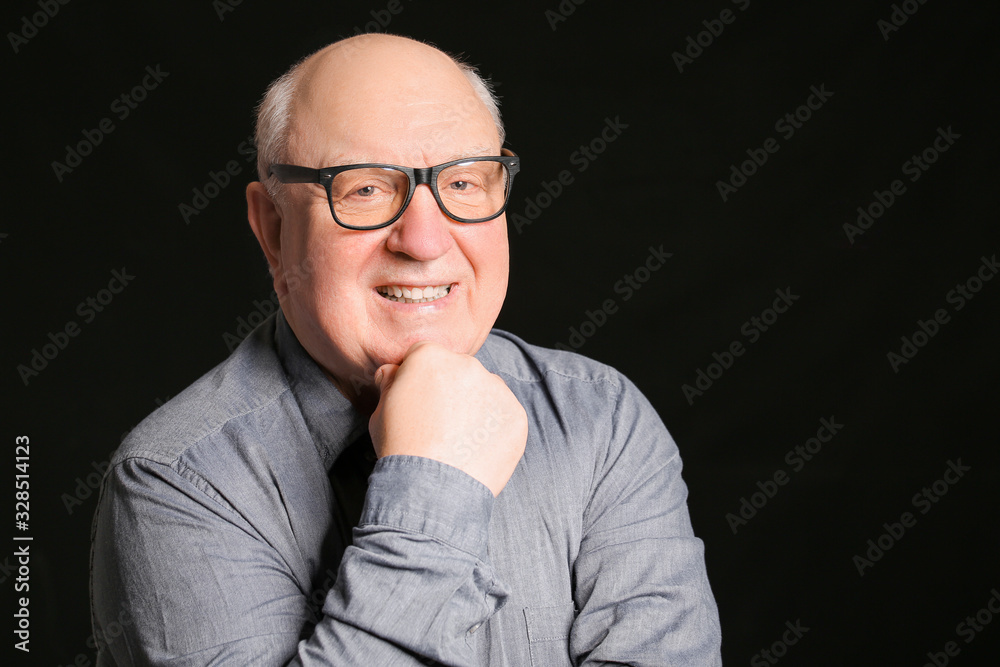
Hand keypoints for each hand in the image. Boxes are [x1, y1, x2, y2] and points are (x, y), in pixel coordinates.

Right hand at [368, 341, 527, 496]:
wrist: (430, 488)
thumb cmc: (400, 449)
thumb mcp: (380, 410)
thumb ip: (390, 382)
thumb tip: (394, 371)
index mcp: (430, 356)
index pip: (427, 356)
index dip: (421, 378)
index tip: (420, 401)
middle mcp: (467, 365)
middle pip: (459, 370)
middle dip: (452, 389)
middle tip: (440, 423)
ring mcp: (495, 388)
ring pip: (485, 390)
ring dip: (476, 406)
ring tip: (459, 439)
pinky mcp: (515, 414)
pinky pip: (504, 414)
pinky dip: (494, 427)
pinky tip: (476, 447)